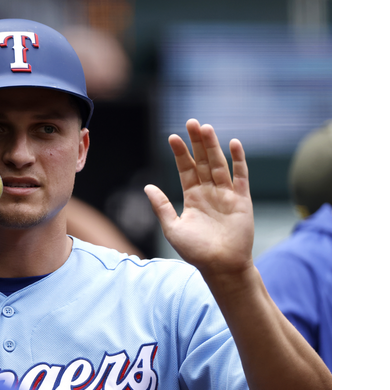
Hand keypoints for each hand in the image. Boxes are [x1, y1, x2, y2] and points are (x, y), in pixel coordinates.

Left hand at [144, 119, 253, 279]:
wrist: (221, 266)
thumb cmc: (196, 251)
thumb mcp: (173, 228)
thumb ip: (161, 206)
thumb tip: (147, 186)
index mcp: (192, 197)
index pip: (185, 169)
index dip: (180, 153)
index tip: (172, 137)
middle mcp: (209, 192)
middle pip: (202, 161)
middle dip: (196, 143)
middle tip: (191, 122)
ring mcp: (226, 194)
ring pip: (219, 164)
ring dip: (213, 146)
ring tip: (206, 128)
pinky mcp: (242, 200)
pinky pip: (240, 176)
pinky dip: (238, 160)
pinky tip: (234, 144)